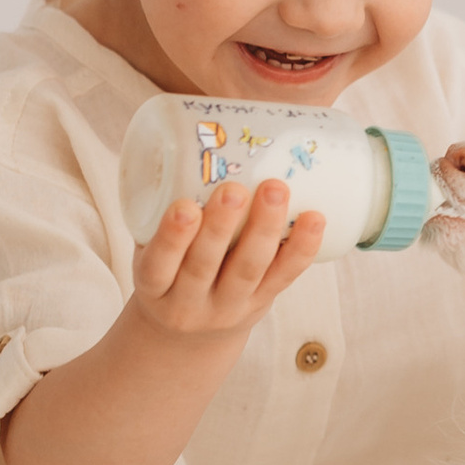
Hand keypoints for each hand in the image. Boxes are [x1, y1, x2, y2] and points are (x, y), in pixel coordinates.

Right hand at [129, 177, 327, 334]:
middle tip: (234, 190)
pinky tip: (315, 220)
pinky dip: (301, 249)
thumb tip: (188, 129)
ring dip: (264, 230)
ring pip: (248, 270)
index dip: (172, 238)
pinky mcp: (260, 305)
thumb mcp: (149, 250)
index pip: (158, 265)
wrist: (186, 335)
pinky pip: (283, 279)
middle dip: (221, 227)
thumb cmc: (169, 271)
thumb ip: (161, 206)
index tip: (184, 207)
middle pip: (204, 266)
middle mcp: (187, 303)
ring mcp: (227, 307)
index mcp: (153, 287)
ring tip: (275, 190)